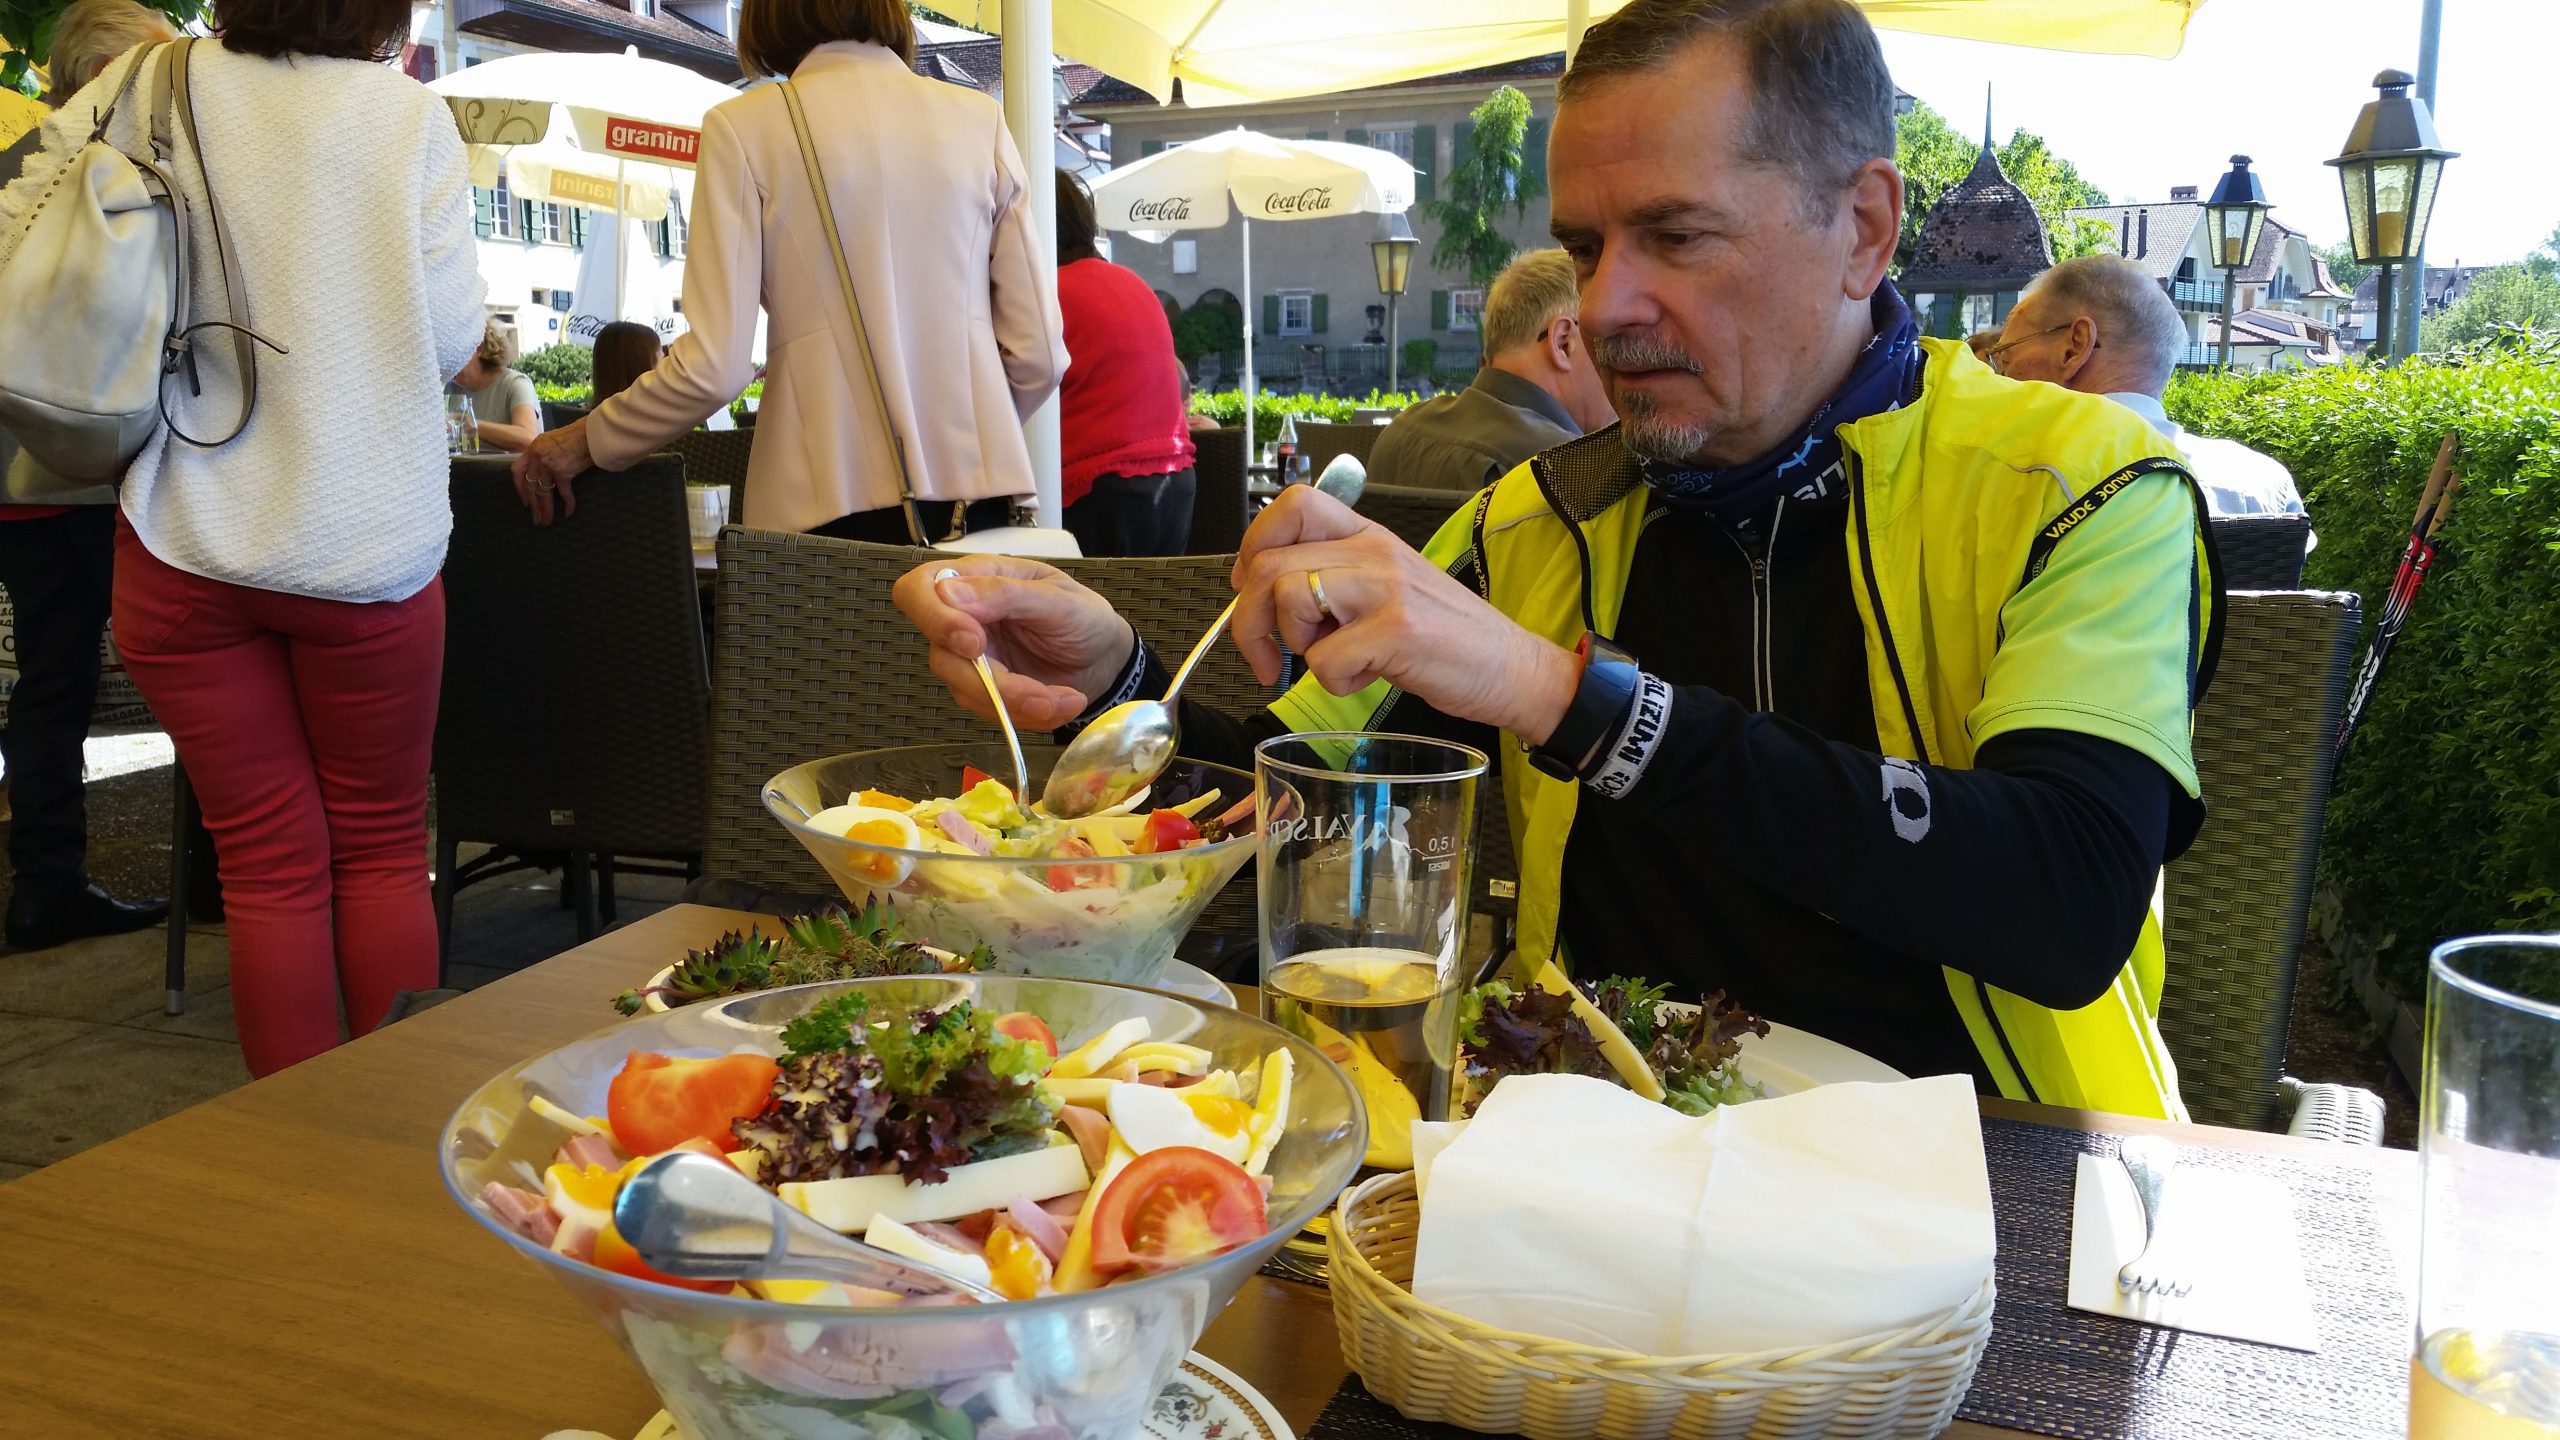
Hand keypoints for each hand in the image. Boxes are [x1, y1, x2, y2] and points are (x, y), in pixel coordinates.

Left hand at [513, 418, 592, 524]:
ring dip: (545, 509)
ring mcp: (549, 465)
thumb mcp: (552, 440)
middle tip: (536, 518)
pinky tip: (568, 513)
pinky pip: (563, 492)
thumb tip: (545, 469)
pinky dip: (568, 504)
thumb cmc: (577, 435)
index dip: (519, 488)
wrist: (591, 434)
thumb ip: (544, 453)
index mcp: (533, 448)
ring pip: (544, 492)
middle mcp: (537, 457)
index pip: (517, 471)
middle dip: (533, 505)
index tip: (524, 501)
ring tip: (546, 521)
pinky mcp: (563, 472)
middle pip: (531, 486)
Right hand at [892, 556, 1136, 730]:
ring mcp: (970, 659)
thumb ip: (1005, 594)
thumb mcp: (1056, 598)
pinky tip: (1060, 703)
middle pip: (941, 655)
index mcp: (975, 581)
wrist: (1105, 659)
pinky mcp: (984, 691)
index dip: (932, 618)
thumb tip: (947, 593)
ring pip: (965, 690)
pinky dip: (1027, 714)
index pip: (918, 591)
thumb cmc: (1082, 616)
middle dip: (992, 681)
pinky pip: (990, 710)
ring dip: (1017, 702)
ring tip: (1063, 700)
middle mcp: (963, 619)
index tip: (973, 643)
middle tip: (1037, 694)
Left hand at [1229, 487, 1578, 742]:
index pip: (1292, 505)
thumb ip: (1335, 581)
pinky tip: (1367, 679)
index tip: (1249, 591)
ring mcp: (1388, 588)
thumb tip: (1264, 595)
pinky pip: (1324, 659)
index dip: (1254, 546)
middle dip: (1249, 621)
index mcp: (1370, 537)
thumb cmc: (1447, 639)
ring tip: (1333, 661)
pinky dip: (1334, 683)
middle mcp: (1376, 552)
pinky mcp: (1398, 631)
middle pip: (1271, 564)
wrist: (1514, 669)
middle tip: (1265, 659)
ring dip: (1295, 645)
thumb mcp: (1388, 590)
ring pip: (1289, 598)